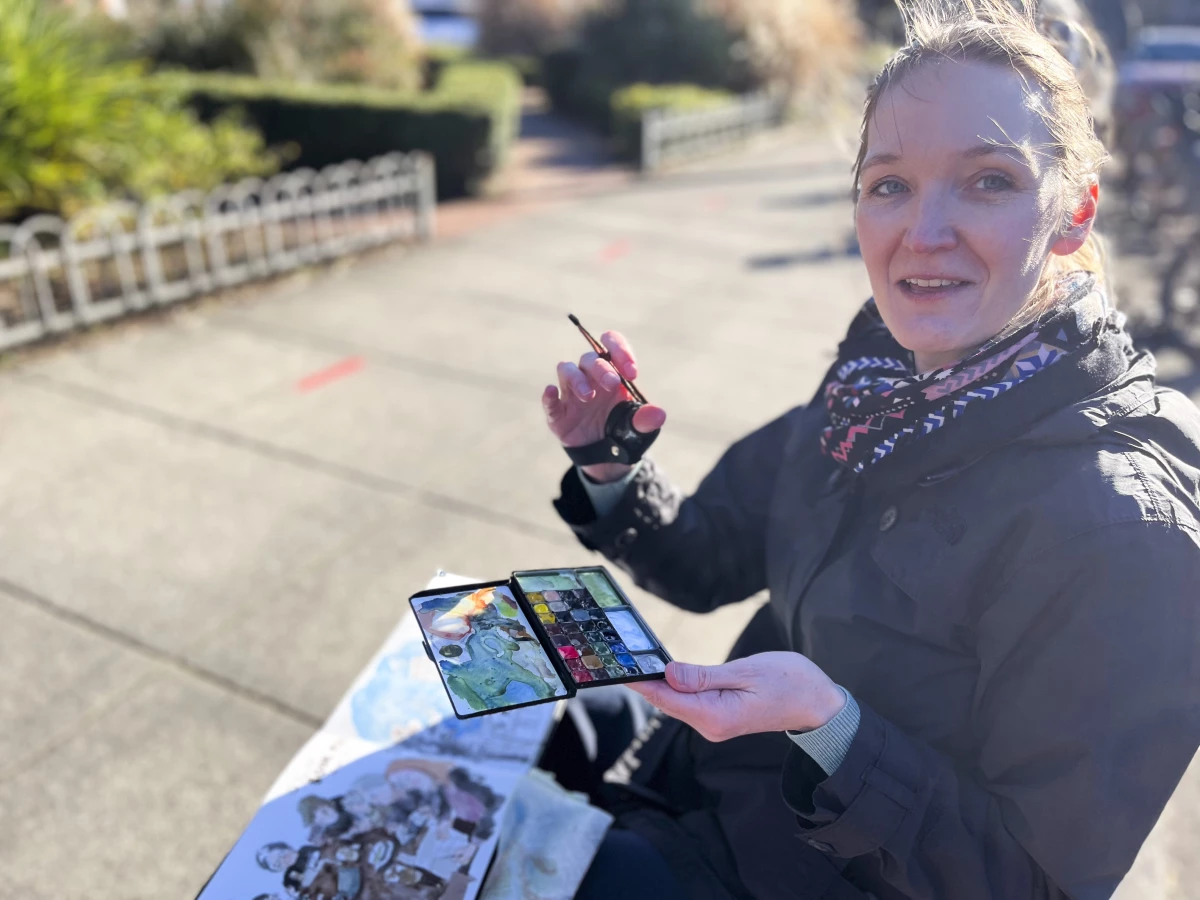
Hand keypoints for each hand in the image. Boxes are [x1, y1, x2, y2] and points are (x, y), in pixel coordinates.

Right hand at [542, 329, 666, 482]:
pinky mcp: (558, 412)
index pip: (611, 344)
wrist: (605, 454)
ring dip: (577, 379)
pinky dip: (548, 396)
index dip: (620, 351)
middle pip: (590, 358)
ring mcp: (571, 393)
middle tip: (612, 384)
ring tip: (589, 397)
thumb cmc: (622, 428)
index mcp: (612, 371)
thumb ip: (646, 419)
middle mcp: (590, 376)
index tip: (631, 372)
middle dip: (601, 368)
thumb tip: (659, 415)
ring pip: (567, 370)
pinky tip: (551, 392)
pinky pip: (549, 400)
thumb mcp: (638, 426)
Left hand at [626, 652, 845, 742]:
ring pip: (677, 701)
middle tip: (620, 656)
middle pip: (667, 700)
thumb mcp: (746, 671)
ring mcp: (715, 724)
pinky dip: (676, 686)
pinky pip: (690, 701)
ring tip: (636, 660)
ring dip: (659, 682)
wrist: (818, 703)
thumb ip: (704, 676)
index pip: (666, 698)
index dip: (640, 682)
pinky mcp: (720, 717)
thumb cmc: (789, 682)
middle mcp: (711, 725)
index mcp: (715, 715)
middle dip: (646, 680)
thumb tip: (669, 674)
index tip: (617, 668)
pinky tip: (665, 672)